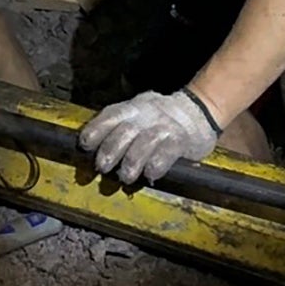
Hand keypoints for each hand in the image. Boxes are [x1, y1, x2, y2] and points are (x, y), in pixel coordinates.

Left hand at [78, 88, 219, 184]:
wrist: (199, 112)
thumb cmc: (161, 121)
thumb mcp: (139, 116)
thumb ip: (119, 130)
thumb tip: (92, 151)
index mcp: (133, 108)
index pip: (110, 115)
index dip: (96, 130)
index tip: (85, 145)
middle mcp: (147, 114)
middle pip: (125, 130)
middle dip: (111, 149)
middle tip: (102, 167)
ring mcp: (165, 126)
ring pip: (145, 141)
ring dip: (132, 161)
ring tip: (126, 177)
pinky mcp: (181, 140)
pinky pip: (168, 151)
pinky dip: (157, 163)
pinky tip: (150, 174)